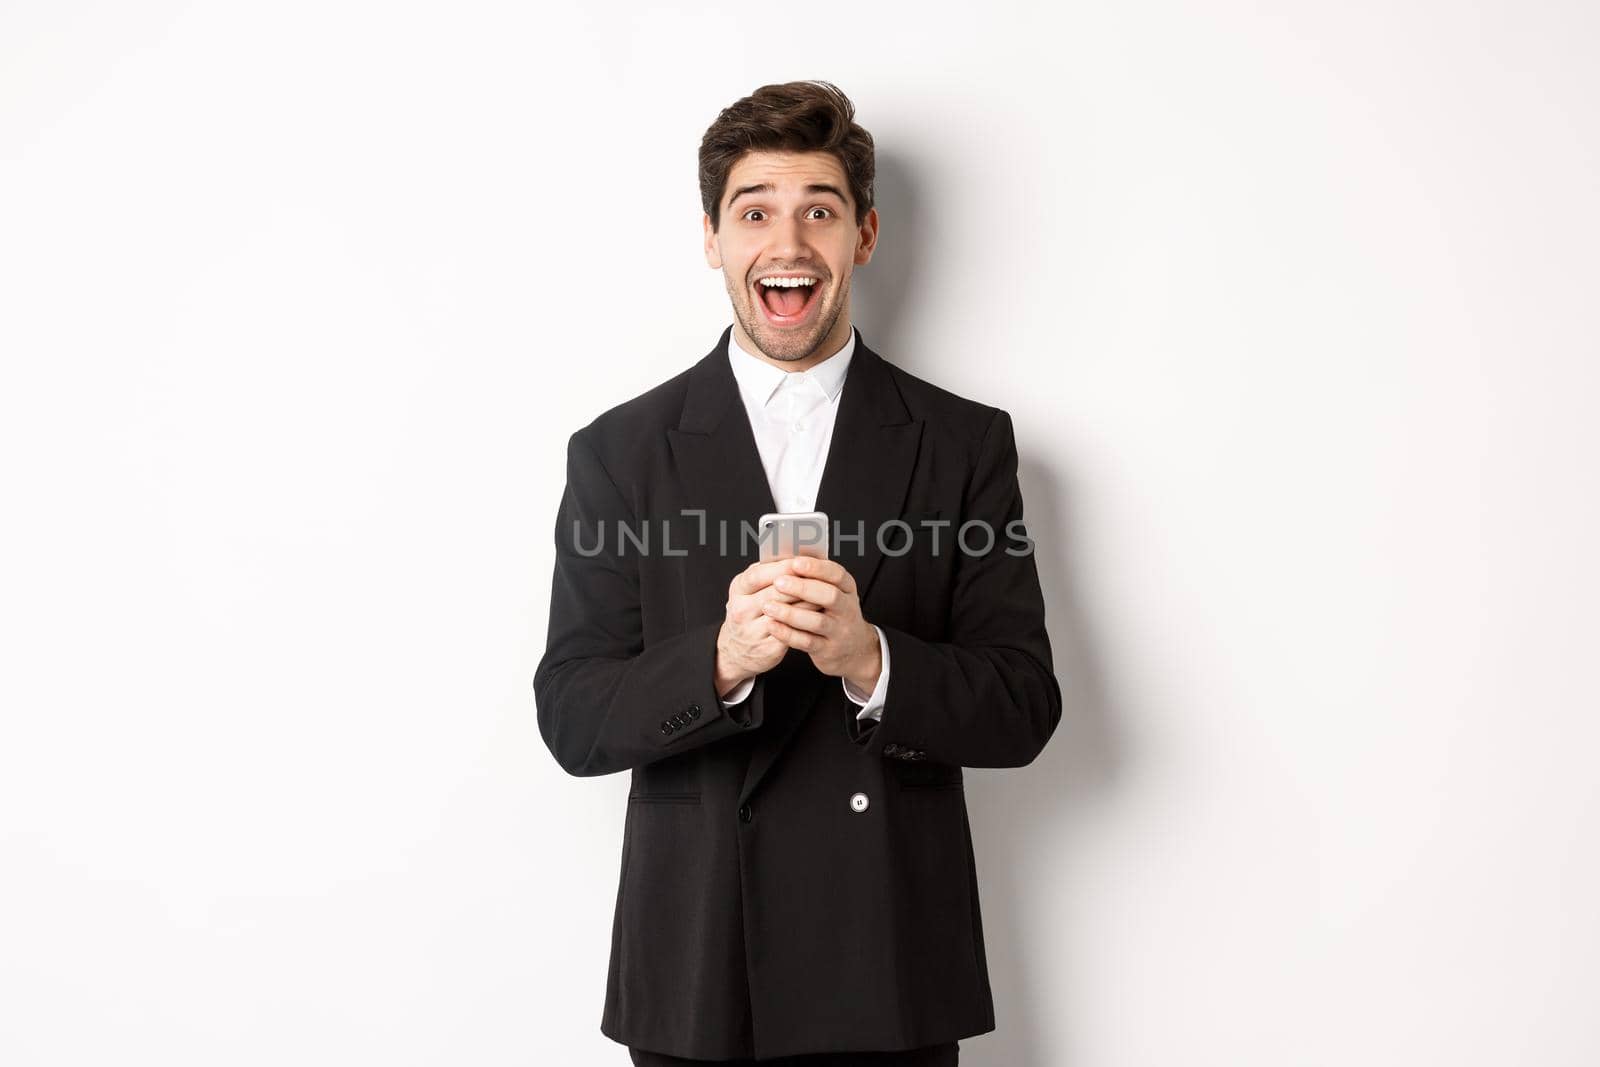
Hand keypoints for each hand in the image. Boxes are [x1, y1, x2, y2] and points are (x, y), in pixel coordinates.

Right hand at [715, 559, 822, 697]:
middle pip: (776, 593)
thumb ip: (766, 573)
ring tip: (826, 593)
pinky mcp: (767, 649)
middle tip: (820, 576)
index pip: (758, 575)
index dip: (781, 567)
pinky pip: (793, 632)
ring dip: (809, 601)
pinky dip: (808, 621)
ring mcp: (753, 631)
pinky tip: (820, 613)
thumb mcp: (749, 591)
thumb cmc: (750, 613)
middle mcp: (741, 610)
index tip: (800, 561)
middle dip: (801, 584)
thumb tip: (793, 555)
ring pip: (788, 613)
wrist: (737, 651)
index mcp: (738, 590)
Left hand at [759, 556, 881, 692]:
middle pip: (829, 596)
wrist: (853, 649)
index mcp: (847, 589)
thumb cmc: (835, 613)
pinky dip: (788, 634)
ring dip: (790, 613)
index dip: (816, 568)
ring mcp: (839, 631)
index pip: (837, 574)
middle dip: (802, 588)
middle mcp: (847, 609)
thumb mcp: (834, 592)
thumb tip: (785, 558)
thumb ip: (814, 578)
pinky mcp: (828, 650)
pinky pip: (806, 642)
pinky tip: (772, 626)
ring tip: (768, 606)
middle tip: (778, 582)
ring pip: (817, 621)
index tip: (795, 562)